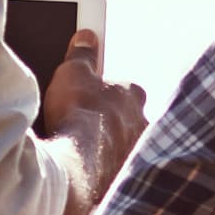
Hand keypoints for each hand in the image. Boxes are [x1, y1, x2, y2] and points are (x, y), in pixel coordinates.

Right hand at [60, 61, 149, 194]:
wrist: (78, 163)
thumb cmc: (79, 114)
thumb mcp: (73, 73)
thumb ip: (82, 55)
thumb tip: (86, 37)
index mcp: (133, 94)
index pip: (125, 88)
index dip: (107, 91)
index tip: (93, 94)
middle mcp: (142, 123)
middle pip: (129, 118)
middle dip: (112, 121)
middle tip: (88, 125)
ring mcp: (137, 151)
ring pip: (127, 145)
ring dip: (111, 146)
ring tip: (86, 150)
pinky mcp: (127, 176)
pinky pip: (119, 169)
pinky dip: (107, 168)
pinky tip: (92, 170)